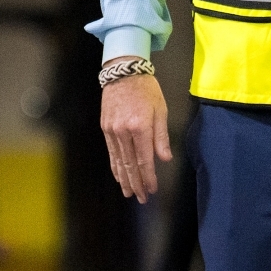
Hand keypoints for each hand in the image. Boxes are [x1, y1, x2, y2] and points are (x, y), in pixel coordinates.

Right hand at [100, 69, 169, 202]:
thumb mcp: (160, 110)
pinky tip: (118, 175)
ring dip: (125, 179)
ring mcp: (112, 130)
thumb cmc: (146, 89)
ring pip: (119, 160)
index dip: (149, 177)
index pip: (144, 160)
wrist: (123, 72)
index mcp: (140, 127)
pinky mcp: (105, 127)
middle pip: (130, 164)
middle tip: (141, 198)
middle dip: (136, 183)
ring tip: (129, 192)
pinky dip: (115, 166)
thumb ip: (161, 136)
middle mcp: (123, 131)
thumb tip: (164, 159)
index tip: (152, 190)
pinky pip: (111, 151)